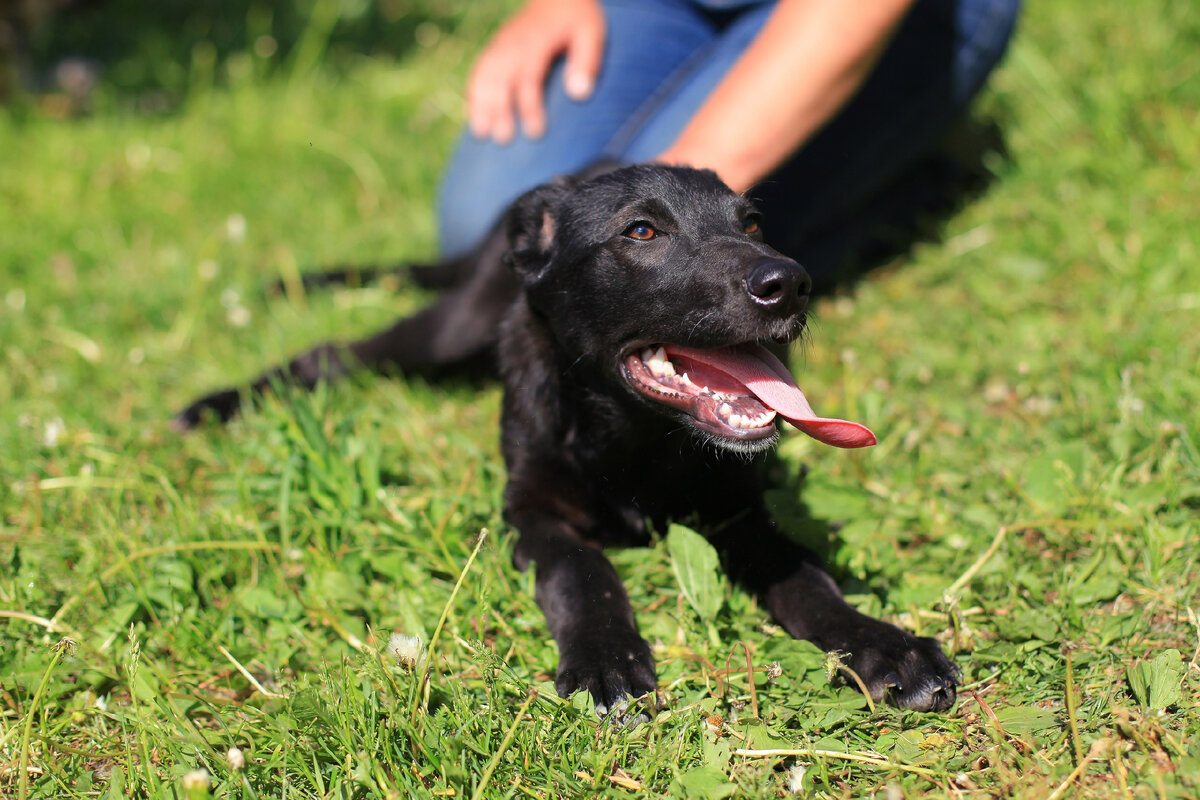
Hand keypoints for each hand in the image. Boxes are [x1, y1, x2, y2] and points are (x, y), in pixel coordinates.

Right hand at [466, 0, 605, 143]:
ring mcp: (502, 44)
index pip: (529, 77)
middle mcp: (514, 43)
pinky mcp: (496, 47)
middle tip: (503, 139)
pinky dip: (473, 91)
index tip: (535, 133)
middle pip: (500, 78)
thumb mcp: (591, 34)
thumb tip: (578, 95)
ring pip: (485, 74)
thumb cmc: (577, 18)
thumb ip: (586, 62)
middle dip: (499, 109)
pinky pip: (479, 69)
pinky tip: (472, 114)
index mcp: (537, 41)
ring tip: (479, 133)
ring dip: (480, 103)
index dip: (530, 106)